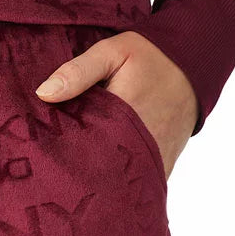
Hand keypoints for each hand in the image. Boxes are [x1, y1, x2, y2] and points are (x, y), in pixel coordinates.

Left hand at [34, 31, 199, 178]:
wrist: (193, 68)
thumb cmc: (148, 57)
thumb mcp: (111, 53)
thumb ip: (77, 72)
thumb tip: (43, 93)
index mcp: (125, 114)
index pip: (84, 144)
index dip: (61, 152)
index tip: (41, 155)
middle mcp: (144, 143)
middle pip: (101, 171)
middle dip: (76, 173)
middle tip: (51, 173)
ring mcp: (157, 158)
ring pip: (121, 182)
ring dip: (99, 181)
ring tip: (72, 181)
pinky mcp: (164, 164)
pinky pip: (139, 182)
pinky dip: (120, 183)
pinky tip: (100, 180)